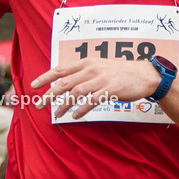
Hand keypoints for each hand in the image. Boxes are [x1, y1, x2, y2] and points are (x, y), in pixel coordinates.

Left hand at [31, 59, 160, 118]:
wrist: (144, 75)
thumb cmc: (119, 72)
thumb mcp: (99, 66)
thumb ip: (83, 72)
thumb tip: (64, 81)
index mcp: (86, 62)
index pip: (60, 69)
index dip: (45, 77)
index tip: (33, 85)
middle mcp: (91, 69)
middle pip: (64, 83)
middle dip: (49, 95)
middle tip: (39, 105)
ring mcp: (101, 79)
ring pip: (75, 93)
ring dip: (63, 105)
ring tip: (57, 114)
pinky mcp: (110, 89)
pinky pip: (91, 101)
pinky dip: (81, 109)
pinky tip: (75, 115)